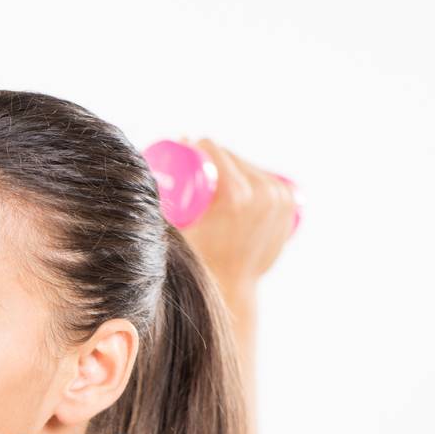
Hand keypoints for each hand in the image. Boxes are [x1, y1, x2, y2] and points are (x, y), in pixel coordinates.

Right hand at [177, 137, 296, 309]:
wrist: (232, 286)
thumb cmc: (198, 259)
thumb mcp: (176, 228)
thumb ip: (161, 205)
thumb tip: (145, 173)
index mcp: (236, 194)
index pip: (213, 150)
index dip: (196, 147)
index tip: (184, 151)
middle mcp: (263, 192)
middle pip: (233, 157)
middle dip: (213, 158)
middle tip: (196, 168)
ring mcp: (280, 198)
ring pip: (251, 166)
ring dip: (234, 166)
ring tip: (216, 179)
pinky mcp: (289, 204)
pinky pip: (268, 178)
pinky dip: (255, 177)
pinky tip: (243, 181)